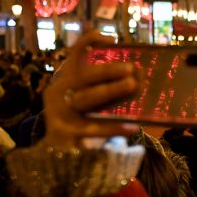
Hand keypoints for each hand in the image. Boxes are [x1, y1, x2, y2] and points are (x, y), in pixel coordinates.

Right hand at [43, 29, 139, 147]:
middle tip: (131, 68)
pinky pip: (93, 129)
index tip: (112, 39)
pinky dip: (113, 127)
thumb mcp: (87, 99)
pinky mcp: (67, 136)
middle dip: (107, 70)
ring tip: (133, 86)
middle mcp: (59, 94)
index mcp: (65, 81)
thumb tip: (137, 72)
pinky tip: (131, 127)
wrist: (60, 158)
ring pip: (85, 100)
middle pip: (82, 77)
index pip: (74, 55)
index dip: (89, 43)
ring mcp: (61, 115)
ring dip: (110, 91)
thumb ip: (103, 86)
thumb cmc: (82, 120)